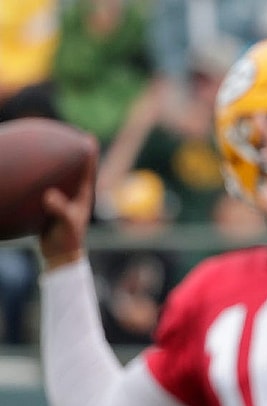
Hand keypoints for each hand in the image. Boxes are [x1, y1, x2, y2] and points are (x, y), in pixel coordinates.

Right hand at [38, 140, 97, 269]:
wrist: (59, 256)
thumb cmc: (68, 240)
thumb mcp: (65, 223)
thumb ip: (59, 209)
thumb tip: (48, 196)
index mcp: (83, 194)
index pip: (88, 168)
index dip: (89, 152)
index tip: (87, 136)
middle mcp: (74, 193)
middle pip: (74, 167)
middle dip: (71, 151)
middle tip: (64, 133)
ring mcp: (62, 199)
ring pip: (58, 177)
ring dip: (52, 164)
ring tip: (42, 147)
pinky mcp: (49, 205)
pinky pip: (43, 188)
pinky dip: (36, 180)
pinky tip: (23, 175)